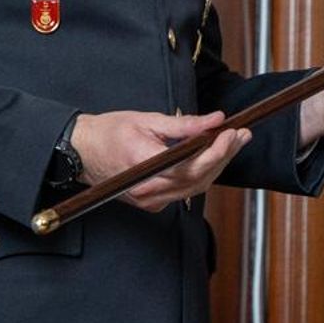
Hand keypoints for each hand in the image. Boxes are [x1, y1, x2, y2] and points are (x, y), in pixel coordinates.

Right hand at [69, 109, 250, 211]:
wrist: (82, 152)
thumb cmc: (110, 132)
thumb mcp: (148, 120)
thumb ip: (185, 125)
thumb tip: (216, 120)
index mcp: (145, 165)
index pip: (191, 166)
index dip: (217, 152)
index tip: (231, 132)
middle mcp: (147, 189)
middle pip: (198, 179)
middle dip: (224, 157)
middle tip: (240, 135)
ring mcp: (149, 200)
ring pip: (195, 188)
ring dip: (217, 166)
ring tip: (234, 143)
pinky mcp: (152, 202)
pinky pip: (184, 191)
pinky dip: (202, 174)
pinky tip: (213, 157)